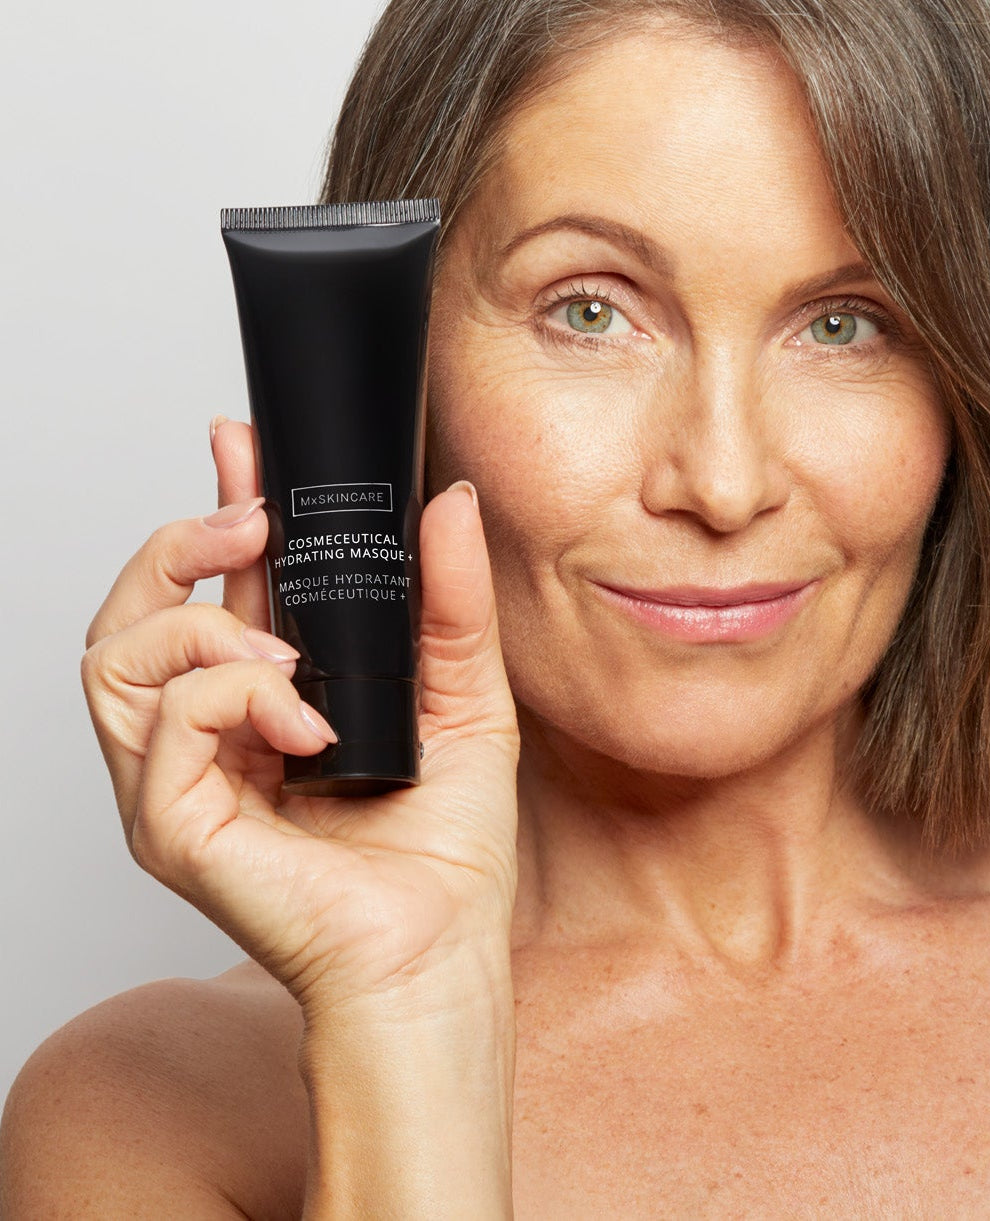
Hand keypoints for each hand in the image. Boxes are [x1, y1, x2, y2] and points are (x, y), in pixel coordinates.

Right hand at [81, 416, 520, 1018]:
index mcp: (263, 699)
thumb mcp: (464, 695)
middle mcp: (208, 735)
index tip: (244, 448)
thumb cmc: (444, 849)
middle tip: (252, 523)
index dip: (215, 510)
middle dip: (179, 543)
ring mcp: (178, 781)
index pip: (210, 588)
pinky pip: (162, 725)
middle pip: (131, 612)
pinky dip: (233, 697)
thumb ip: (452, 600)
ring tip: (282, 648)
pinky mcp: (172, 826)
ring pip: (114, 656)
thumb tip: (450, 501)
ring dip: (200, 623)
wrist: (439, 953)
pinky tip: (302, 719)